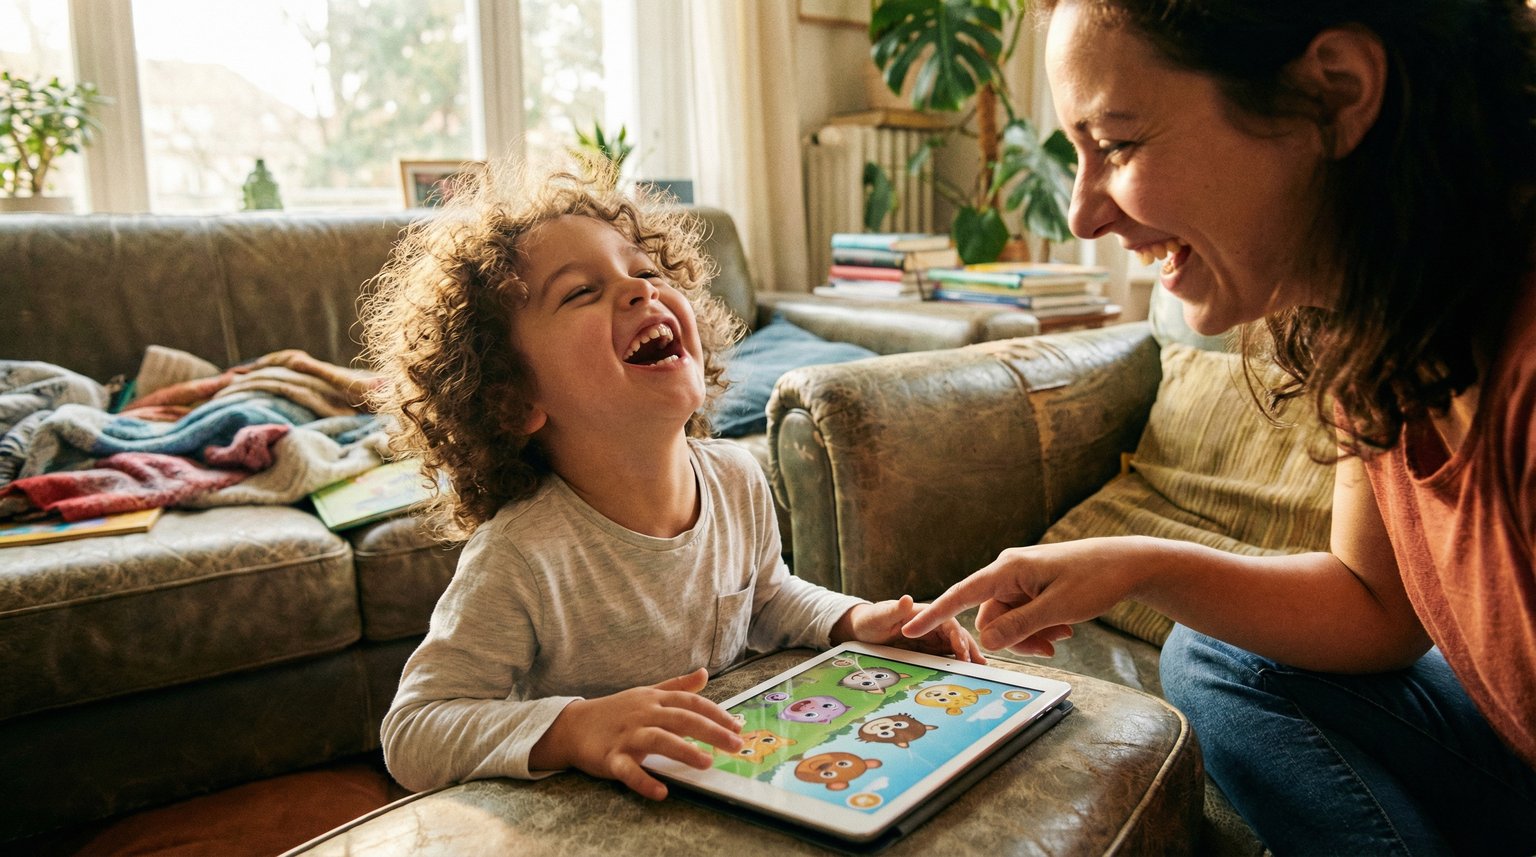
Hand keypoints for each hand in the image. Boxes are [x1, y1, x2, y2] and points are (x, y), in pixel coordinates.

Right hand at [531, 668, 741, 799]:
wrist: (573, 725)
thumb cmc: (616, 711)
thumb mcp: (647, 693)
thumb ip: (677, 686)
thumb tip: (704, 674)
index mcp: (654, 699)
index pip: (690, 703)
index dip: (716, 713)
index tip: (737, 726)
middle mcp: (644, 714)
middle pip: (681, 719)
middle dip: (711, 731)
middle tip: (735, 744)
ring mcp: (627, 736)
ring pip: (658, 740)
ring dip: (684, 751)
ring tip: (707, 763)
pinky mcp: (610, 757)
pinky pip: (628, 770)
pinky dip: (644, 781)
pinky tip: (662, 792)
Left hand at [835, 595, 985, 662]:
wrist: (861, 631)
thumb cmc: (869, 620)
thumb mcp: (879, 616)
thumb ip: (894, 610)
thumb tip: (907, 598)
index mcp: (924, 614)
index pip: (947, 622)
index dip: (957, 636)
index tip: (962, 651)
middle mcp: (932, 626)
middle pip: (956, 636)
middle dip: (969, 649)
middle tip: (980, 665)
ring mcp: (931, 638)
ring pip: (955, 647)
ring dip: (968, 656)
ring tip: (981, 670)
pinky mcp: (928, 649)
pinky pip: (945, 656)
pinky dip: (957, 663)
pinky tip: (967, 672)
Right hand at [902, 538, 1146, 656]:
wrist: (1128, 563)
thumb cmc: (1095, 579)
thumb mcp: (1057, 609)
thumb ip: (1019, 627)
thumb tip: (985, 642)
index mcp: (1007, 569)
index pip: (961, 595)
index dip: (934, 614)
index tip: (908, 629)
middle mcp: (1007, 571)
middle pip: (990, 618)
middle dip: (1016, 637)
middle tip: (1052, 646)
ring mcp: (1020, 579)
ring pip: (1008, 621)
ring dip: (1031, 635)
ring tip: (1062, 635)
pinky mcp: (1032, 587)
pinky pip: (1022, 615)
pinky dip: (1039, 627)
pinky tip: (1062, 628)